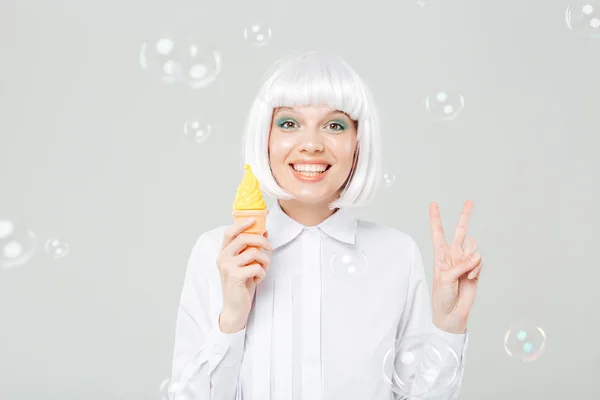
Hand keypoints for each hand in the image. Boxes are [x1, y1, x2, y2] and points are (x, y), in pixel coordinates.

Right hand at [216, 218, 271, 332]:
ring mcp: (227, 267)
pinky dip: (262, 273)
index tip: (254, 220)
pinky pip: (256, 266)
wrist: (235, 308)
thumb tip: (263, 232)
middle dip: (261, 241)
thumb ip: (250, 249)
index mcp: (223, 253)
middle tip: (269, 248)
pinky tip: (258, 279)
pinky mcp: (235, 276)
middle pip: (244, 238)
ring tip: (263, 269)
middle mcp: (222, 258)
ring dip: (264, 261)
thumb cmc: (241, 285)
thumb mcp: (244, 264)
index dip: (242, 223)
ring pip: (254, 252)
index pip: (230, 232)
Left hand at [429, 200, 483, 333]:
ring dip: (471, 258)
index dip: (436, 218)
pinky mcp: (475, 269)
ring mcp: (465, 261)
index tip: (434, 204)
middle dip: (465, 216)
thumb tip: (477, 255)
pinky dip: (476, 269)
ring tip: (465, 272)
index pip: (437, 233)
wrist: (451, 312)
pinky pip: (479, 261)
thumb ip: (460, 265)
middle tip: (470, 201)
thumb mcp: (445, 278)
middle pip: (460, 231)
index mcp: (440, 254)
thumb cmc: (442, 295)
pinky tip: (470, 278)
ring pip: (473, 247)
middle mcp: (453, 255)